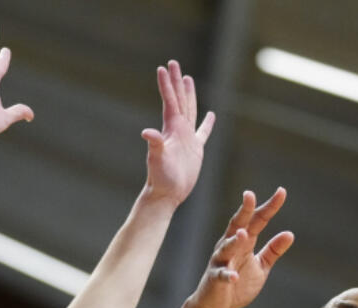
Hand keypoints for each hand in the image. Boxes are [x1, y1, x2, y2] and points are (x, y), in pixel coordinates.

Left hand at [142, 60, 215, 204]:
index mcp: (171, 129)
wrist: (167, 194)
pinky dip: (207, 124)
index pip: (170, 101)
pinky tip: (211, 115)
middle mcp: (178, 130)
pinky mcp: (195, 149)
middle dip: (176, 82)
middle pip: (179, 100)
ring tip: (188, 79)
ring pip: (190, 110)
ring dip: (189, 95)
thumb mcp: (157, 159)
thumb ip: (155, 144)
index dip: (167, 84)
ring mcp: (187, 139)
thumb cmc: (160, 178)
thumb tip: (147, 133)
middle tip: (174, 63)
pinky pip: (203, 132)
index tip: (163, 67)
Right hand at [191, 190, 294, 307]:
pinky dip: (227, 275)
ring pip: (226, 247)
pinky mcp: (215, 279)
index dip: (269, 207)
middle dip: (244, 211)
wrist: (216, 305)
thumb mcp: (261, 266)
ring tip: (244, 234)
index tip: (281, 192)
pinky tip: (234, 276)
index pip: (257, 220)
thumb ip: (273, 250)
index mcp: (244, 241)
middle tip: (249, 195)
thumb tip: (290, 233)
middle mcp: (230, 246)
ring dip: (234, 241)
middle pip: (238, 225)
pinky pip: (221, 275)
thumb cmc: (238, 282)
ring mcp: (221, 262)